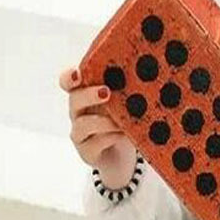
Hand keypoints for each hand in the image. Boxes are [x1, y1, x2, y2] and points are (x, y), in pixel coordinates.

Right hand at [58, 65, 136, 188]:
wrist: (125, 154)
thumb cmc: (125, 119)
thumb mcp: (128, 100)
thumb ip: (131, 85)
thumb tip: (150, 65)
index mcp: (87, 92)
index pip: (69, 81)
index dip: (69, 76)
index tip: (78, 73)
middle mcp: (80, 111)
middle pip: (74, 99)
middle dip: (89, 95)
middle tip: (106, 92)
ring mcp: (81, 132)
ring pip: (83, 124)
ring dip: (102, 121)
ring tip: (120, 122)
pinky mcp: (87, 151)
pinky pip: (94, 144)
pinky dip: (110, 138)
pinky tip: (125, 135)